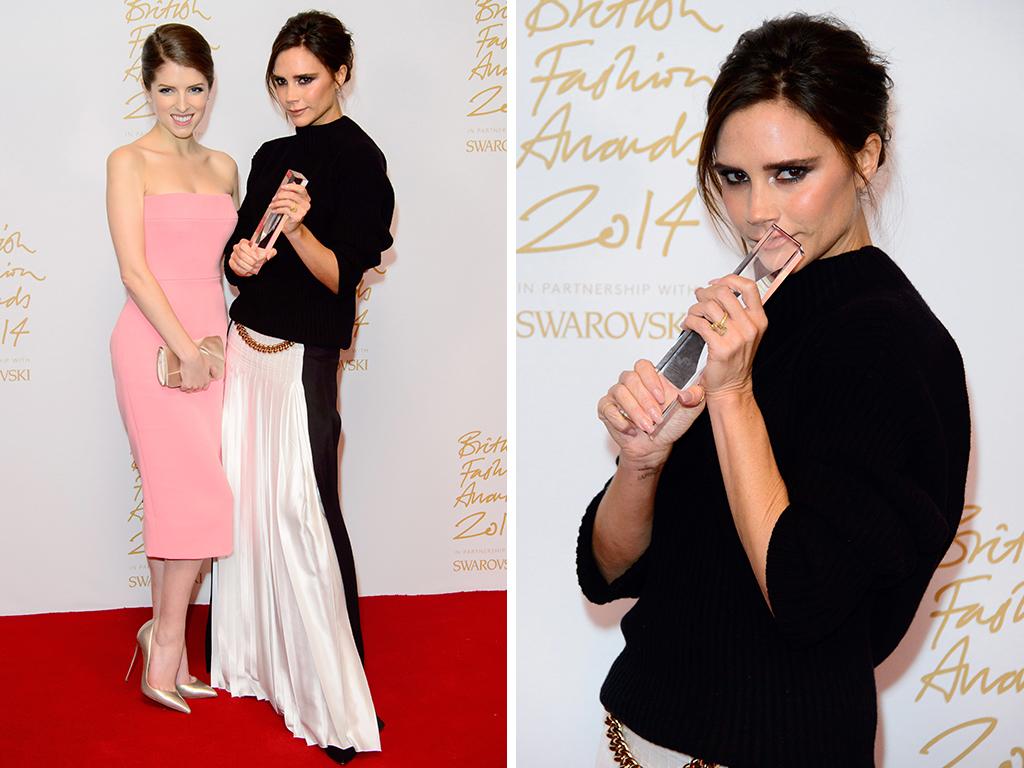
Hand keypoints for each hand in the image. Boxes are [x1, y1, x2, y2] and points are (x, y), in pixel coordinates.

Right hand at [179, 346, 211, 392]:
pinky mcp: (186, 385)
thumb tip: (217, 377)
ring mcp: (193, 385)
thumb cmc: (200, 359)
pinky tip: (182, 384)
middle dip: (194, 386)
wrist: (192, 358)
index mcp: (206, 380)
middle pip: (197, 389)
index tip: (198, 382)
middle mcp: (201, 384)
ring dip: (188, 388)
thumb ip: (214, 371)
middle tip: (190, 382)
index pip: (205, 387)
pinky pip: (183, 389)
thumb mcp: (210, 365)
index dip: (201, 385)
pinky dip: (182, 387)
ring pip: (190, 390)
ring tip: (186, 384)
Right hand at [228, 238, 275, 276]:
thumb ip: (271, 252)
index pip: (243, 245)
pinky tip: (250, 271)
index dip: (250, 252)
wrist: (254, 263)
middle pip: (241, 255)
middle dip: (251, 262)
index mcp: (244, 242)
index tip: (257, 257)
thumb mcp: (267, 253)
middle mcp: (237, 248)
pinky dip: (244, 271)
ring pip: (239, 262)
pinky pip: (237, 268)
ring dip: (249, 267)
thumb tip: (268, 255)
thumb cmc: (259, 256)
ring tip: (255, 269)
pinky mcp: (232, 263)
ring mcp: (233, 255)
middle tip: (258, 264)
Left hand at [269, 182, 310, 235]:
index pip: (301, 189)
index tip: (282, 187)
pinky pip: (285, 210)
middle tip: (274, 198)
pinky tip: (274, 210)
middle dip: (280, 195)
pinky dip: (277, 209)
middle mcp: (306, 204)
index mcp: (306, 198)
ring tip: (272, 205)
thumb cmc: (290, 214)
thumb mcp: (290, 202)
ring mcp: (303, 211)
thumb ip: (290, 193)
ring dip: (277, 203)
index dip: (291, 187)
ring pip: (287, 202)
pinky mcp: (298, 217)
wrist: (292, 227)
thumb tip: (286, 186)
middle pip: (292, 195)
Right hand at [597, 359, 706, 468]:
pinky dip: (620, 420)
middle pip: (630, 379)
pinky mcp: (606, 408)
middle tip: (657, 417)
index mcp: (650, 378)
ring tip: (647, 426)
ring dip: (635, 412)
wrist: (654, 447)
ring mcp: (617, 394)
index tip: (661, 397)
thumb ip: (695, 397)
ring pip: (619, 393)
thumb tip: (691, 391)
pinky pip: (607, 408)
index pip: (643, 366)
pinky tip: (631, 429)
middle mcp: (631, 383)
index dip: (650, 379)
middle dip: (645, 401)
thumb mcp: (689, 411)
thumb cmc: (669, 425)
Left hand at [683, 274, 767, 401]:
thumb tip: (715, 288)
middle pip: (724, 293)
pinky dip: (689, 322)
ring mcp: (736, 338)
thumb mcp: (745, 332)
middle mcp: (750, 327)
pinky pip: (699, 324)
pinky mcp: (720, 348)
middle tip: (698, 298)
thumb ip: (736, 311)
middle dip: (706, 293)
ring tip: (692, 316)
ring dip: (694, 309)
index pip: (747, 286)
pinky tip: (688, 326)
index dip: (728, 279)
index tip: (715, 283)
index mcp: (758, 319)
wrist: (732, 387)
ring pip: (709, 307)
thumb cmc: (734, 360)